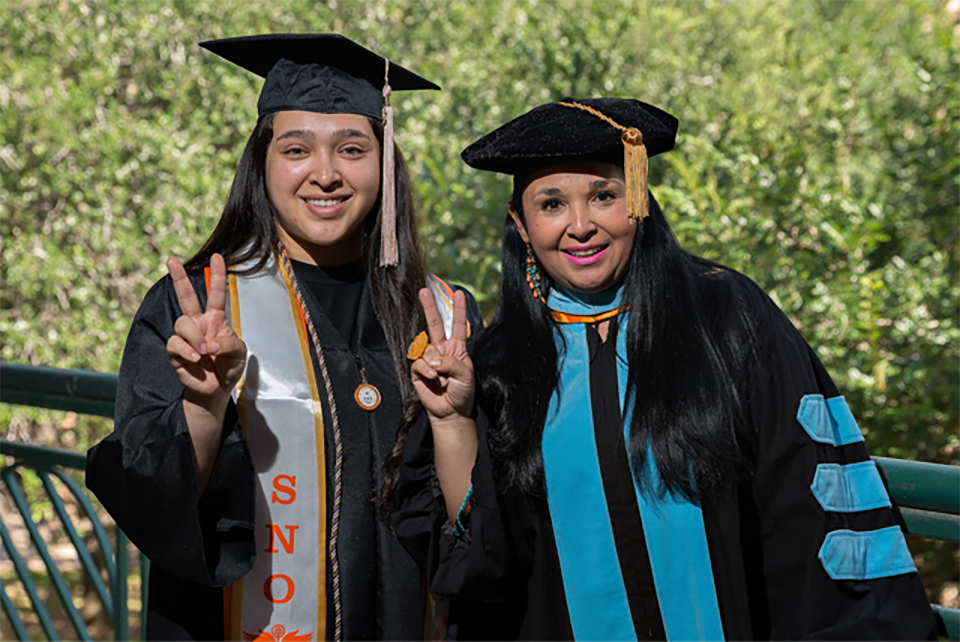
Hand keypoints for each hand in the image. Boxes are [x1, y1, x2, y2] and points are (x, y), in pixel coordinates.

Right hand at [165, 253, 246, 402]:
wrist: (216, 389)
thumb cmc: (228, 367)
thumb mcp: (239, 353)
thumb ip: (229, 344)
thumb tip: (210, 343)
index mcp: (215, 318)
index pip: (216, 293)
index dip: (217, 275)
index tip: (218, 257)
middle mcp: (198, 323)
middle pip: (186, 296)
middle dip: (179, 278)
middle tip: (171, 260)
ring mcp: (185, 336)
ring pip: (181, 322)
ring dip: (195, 337)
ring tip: (204, 352)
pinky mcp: (175, 351)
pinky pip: (175, 343)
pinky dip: (187, 350)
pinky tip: (196, 359)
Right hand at [410, 288, 473, 424]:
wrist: (451, 412)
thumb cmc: (463, 393)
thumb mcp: (465, 375)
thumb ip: (451, 363)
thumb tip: (433, 360)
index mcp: (457, 349)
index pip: (457, 325)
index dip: (458, 310)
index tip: (458, 293)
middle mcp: (442, 350)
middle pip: (434, 324)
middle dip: (429, 307)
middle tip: (424, 291)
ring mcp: (429, 359)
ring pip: (426, 350)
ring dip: (435, 364)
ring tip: (443, 379)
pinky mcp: (418, 370)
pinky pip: (419, 363)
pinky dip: (426, 371)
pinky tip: (433, 379)